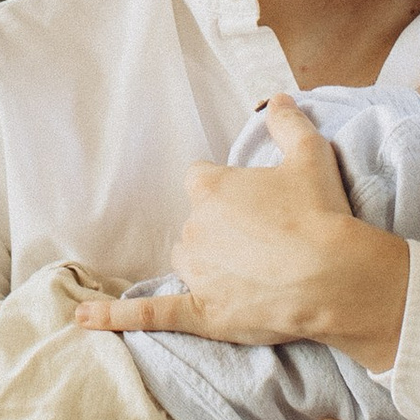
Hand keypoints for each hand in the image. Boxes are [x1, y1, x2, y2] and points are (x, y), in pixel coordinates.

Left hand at [70, 102, 409, 360]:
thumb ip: (289, 123)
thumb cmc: (322, 214)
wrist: (336, 277)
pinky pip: (149, 314)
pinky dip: (115, 317)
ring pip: (188, 262)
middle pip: (196, 225)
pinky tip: (84, 321)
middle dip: (224, 233)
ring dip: (209, 266)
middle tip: (268, 243)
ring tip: (255, 275)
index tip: (253, 204)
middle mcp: (194, 227)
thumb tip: (280, 98)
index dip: (227, 193)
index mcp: (211, 187)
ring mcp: (195, 270)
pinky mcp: (200, 311)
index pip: (201, 181)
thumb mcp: (311, 157)